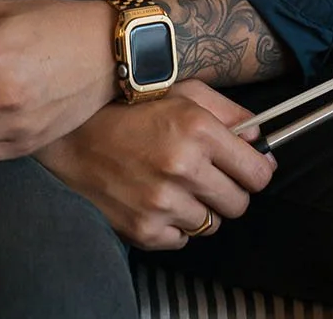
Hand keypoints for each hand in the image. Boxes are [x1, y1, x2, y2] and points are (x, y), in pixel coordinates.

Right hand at [37, 79, 275, 250]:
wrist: (74, 137)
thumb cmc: (130, 108)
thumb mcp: (182, 91)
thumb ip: (227, 112)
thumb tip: (258, 140)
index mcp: (197, 129)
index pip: (257, 173)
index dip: (257, 171)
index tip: (249, 169)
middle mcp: (183, 168)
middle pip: (239, 204)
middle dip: (230, 191)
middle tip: (210, 176)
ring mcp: (163, 203)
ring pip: (211, 225)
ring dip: (200, 208)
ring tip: (176, 184)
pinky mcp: (144, 230)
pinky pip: (182, 241)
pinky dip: (175, 225)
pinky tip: (158, 199)